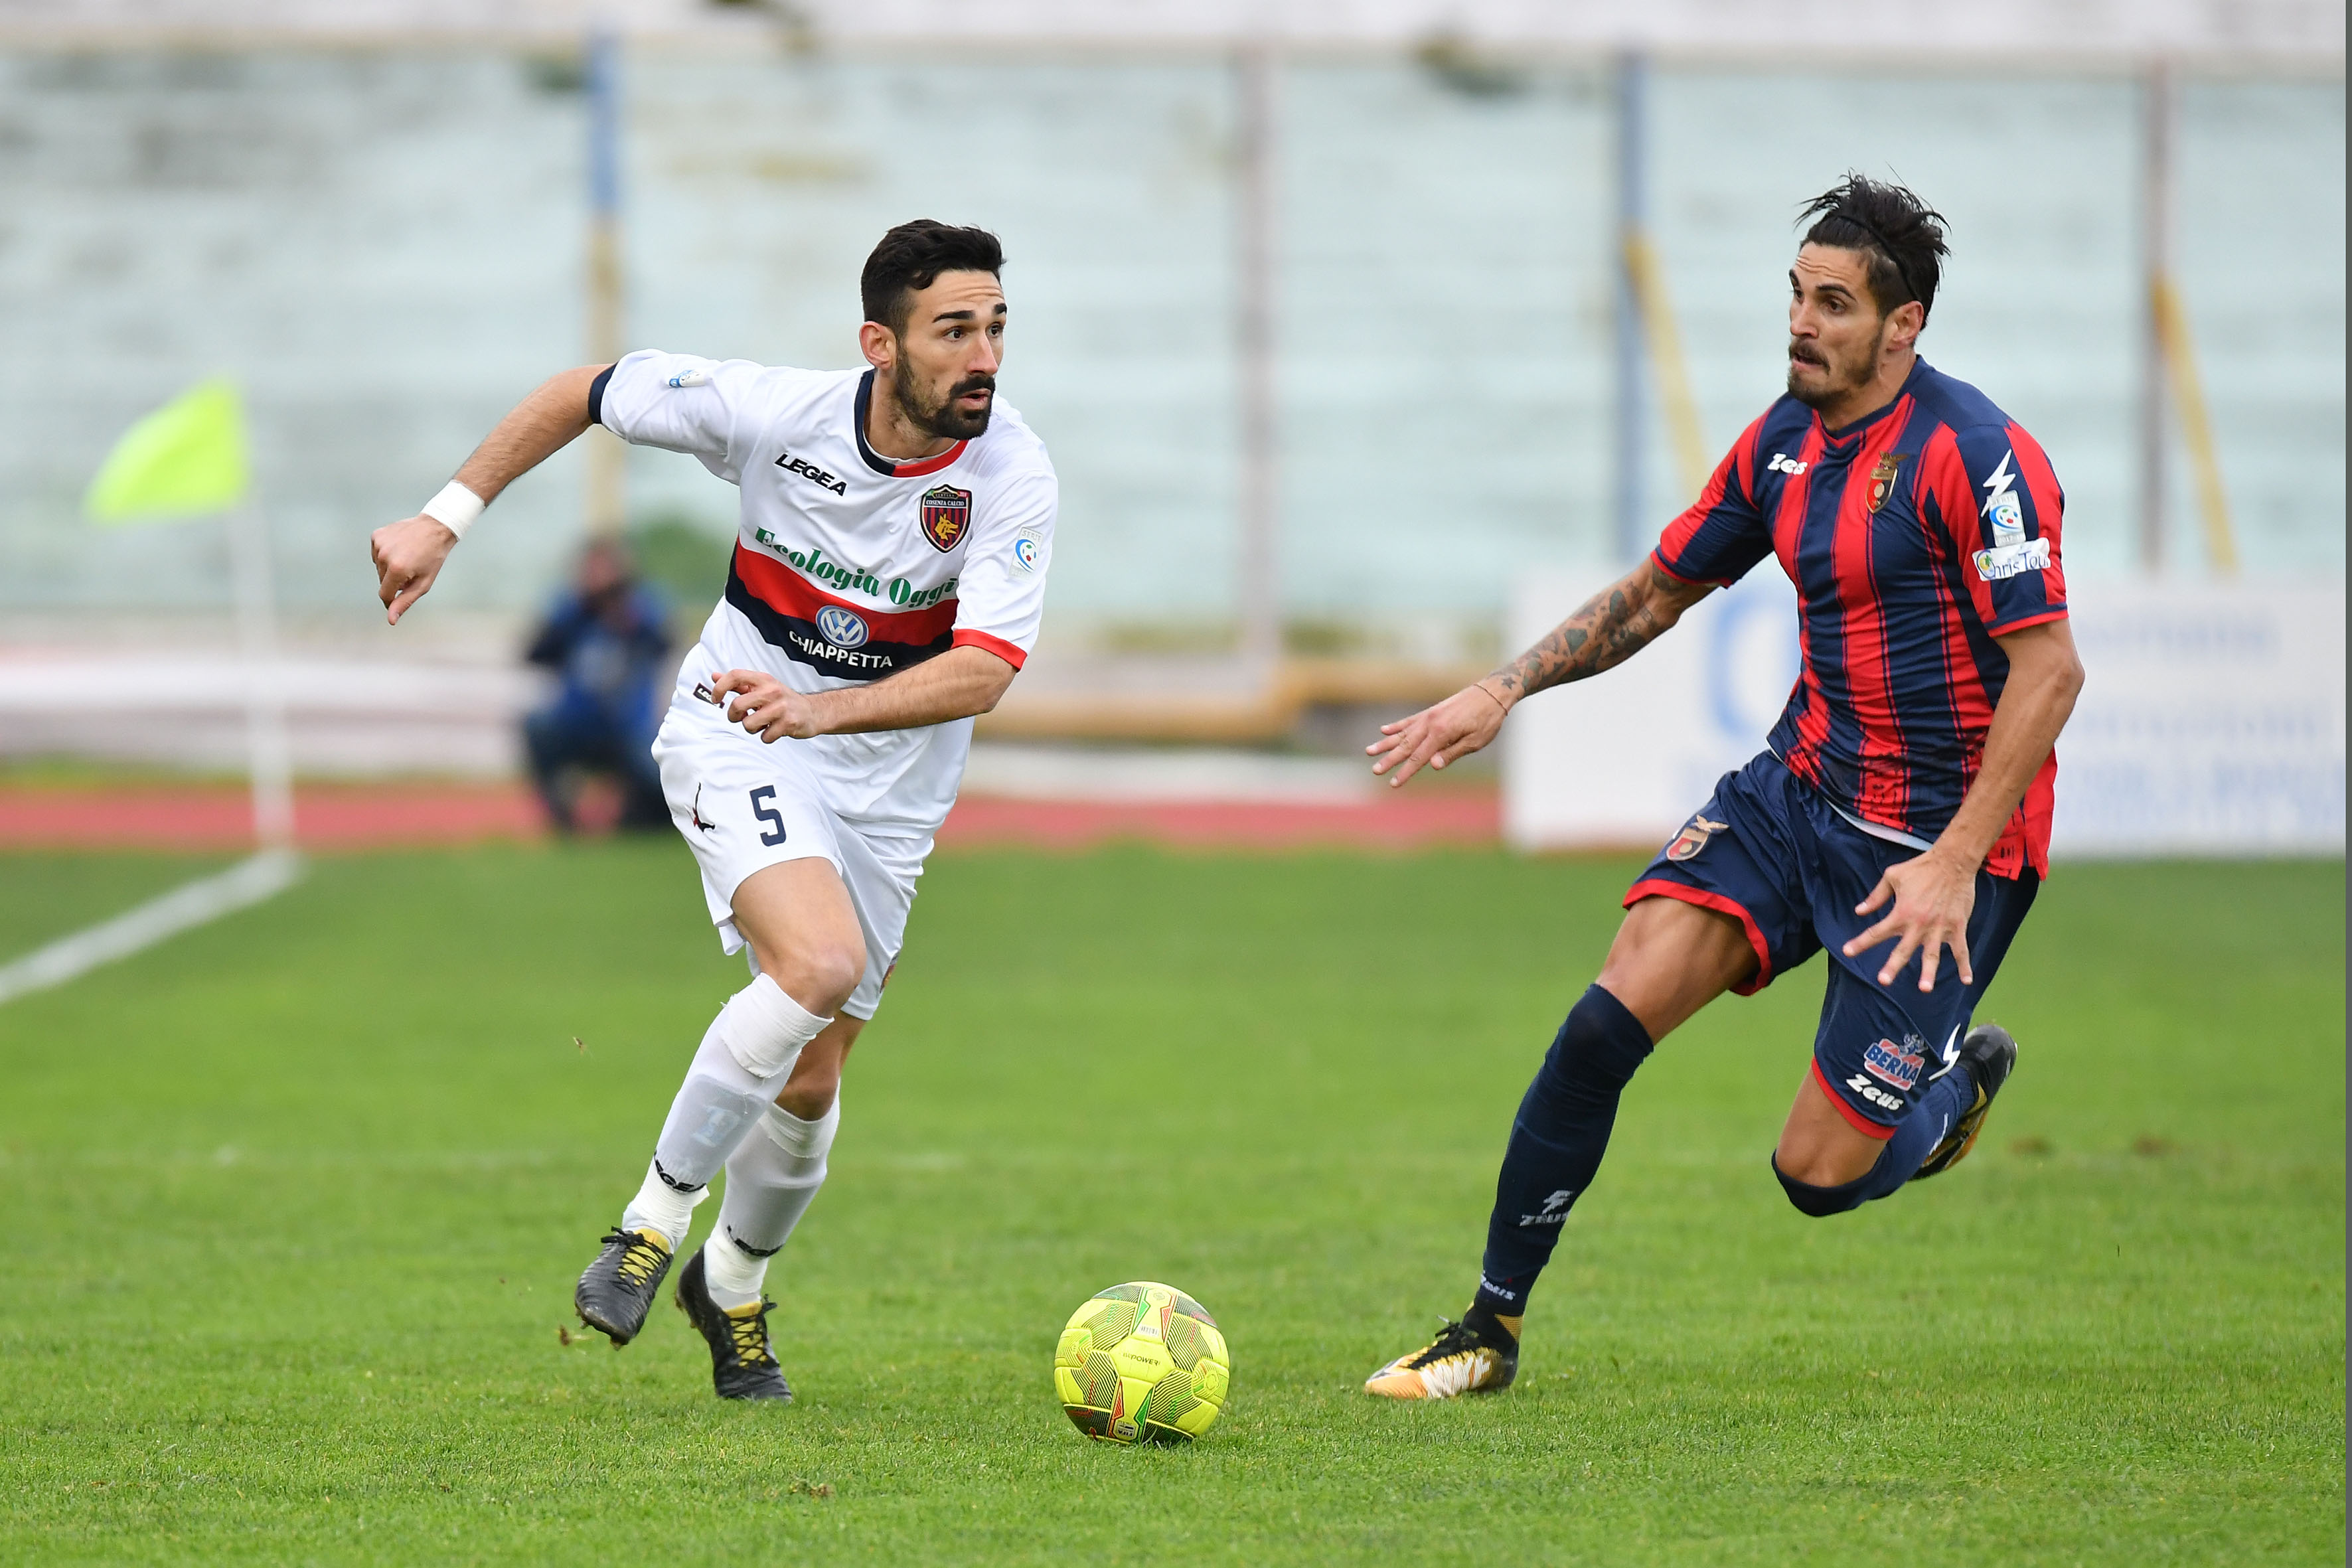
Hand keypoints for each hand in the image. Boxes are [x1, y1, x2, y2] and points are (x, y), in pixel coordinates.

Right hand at [370, 515, 458, 625]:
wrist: (436, 528)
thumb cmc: (433, 558)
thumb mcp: (423, 583)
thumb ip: (405, 602)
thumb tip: (391, 620)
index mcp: (397, 569)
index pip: (385, 595)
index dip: (392, 600)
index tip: (400, 597)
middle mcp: (384, 556)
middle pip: (382, 581)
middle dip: (395, 581)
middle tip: (412, 570)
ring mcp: (379, 544)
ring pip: (378, 567)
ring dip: (390, 567)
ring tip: (407, 557)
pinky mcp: (377, 535)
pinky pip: (377, 553)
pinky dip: (385, 554)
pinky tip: (400, 548)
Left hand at [714, 669, 821, 742]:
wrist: (813, 711)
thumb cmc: (783, 699)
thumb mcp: (762, 686)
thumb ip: (739, 683)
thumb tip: (715, 676)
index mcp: (763, 680)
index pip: (735, 676)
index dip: (720, 687)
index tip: (716, 699)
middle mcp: (772, 691)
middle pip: (737, 705)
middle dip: (734, 716)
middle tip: (741, 717)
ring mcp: (781, 707)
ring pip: (748, 724)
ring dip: (752, 728)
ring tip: (762, 723)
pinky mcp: (789, 723)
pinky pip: (765, 737)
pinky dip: (766, 737)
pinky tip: (774, 729)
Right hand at [1366, 682, 1508, 788]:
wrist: (1492, 693)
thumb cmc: (1487, 720)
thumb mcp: (1475, 741)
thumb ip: (1452, 753)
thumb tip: (1433, 766)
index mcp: (1442, 733)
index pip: (1419, 758)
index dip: (1406, 772)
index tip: (1393, 783)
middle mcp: (1431, 723)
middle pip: (1405, 746)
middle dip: (1389, 759)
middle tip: (1375, 770)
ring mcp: (1429, 716)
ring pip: (1402, 733)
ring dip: (1385, 743)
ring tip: (1369, 750)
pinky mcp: (1431, 712)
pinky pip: (1409, 721)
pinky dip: (1396, 726)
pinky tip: (1383, 730)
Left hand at [1842, 848, 1976, 991]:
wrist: (1953, 862)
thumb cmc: (1921, 868)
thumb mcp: (1892, 877)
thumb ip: (1876, 896)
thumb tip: (1859, 911)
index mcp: (1901, 912)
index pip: (1877, 931)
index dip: (1861, 942)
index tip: (1847, 952)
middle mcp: (1919, 924)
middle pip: (1903, 949)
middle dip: (1892, 966)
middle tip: (1883, 981)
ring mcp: (1940, 927)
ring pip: (1933, 954)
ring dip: (1929, 972)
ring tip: (1924, 988)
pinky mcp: (1957, 927)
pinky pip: (1962, 949)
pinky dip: (1965, 965)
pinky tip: (1967, 980)